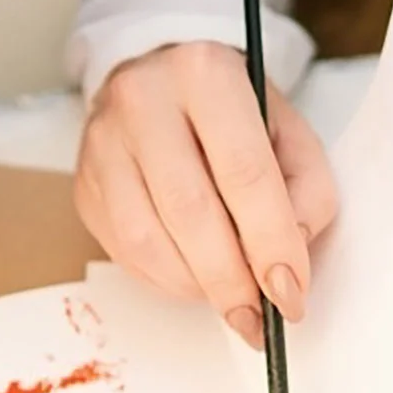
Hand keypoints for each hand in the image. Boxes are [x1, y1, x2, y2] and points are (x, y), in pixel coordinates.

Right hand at [75, 42, 337, 346]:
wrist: (167, 88)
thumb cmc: (235, 116)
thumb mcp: (290, 134)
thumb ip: (306, 192)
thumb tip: (287, 257)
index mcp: (206, 74)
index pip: (244, 173)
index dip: (271, 243)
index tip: (290, 294)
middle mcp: (143, 99)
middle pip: (191, 211)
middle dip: (231, 280)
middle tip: (258, 317)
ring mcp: (104, 143)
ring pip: (149, 239)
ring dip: (197, 286)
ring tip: (230, 299)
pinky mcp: (86, 184)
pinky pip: (125, 252)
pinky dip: (168, 280)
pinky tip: (195, 279)